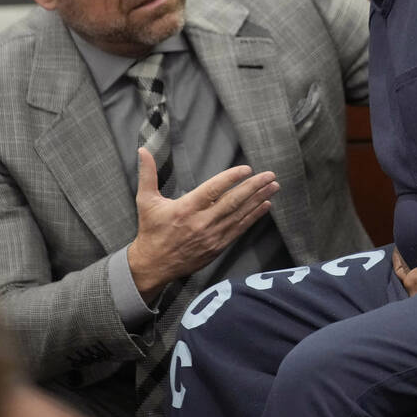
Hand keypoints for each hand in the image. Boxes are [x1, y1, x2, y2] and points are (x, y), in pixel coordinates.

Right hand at [126, 148, 278, 299]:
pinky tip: (265, 206)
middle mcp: (201, 222)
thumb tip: (142, 151)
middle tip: (270, 175)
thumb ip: (147, 174)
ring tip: (274, 187)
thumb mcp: (146, 200)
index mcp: (185, 208)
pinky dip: (253, 217)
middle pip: (232, 202)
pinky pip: (239, 229)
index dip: (231, 178)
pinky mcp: (217, 246)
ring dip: (259, 199)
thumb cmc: (151, 230)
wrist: (153, 265)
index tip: (246, 169)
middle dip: (254, 187)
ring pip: (240, 215)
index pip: (213, 190)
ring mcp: (212, 236)